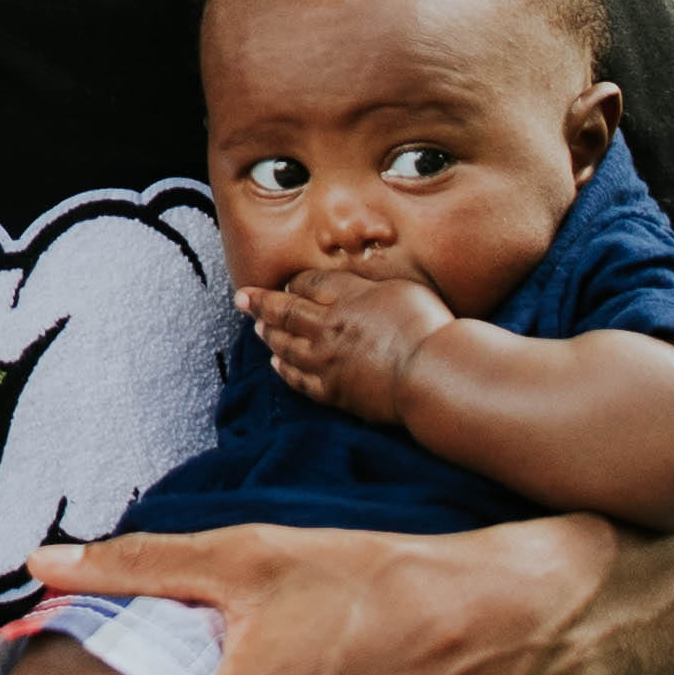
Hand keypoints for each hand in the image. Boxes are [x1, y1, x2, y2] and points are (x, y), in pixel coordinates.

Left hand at [241, 262, 448, 425]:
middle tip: (242, 299)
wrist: (431, 373)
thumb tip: (350, 285)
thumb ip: (367, 286)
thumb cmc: (424, 326)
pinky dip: (284, 369)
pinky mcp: (333, 391)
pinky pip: (298, 379)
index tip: (285, 283)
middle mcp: (327, 327)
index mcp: (343, 297)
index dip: (292, 282)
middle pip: (284, 312)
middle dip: (259, 303)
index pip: (306, 284)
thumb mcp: (398, 288)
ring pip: (284, 345)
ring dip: (268, 335)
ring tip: (257, 329)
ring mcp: (326, 361)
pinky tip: (277, 364)